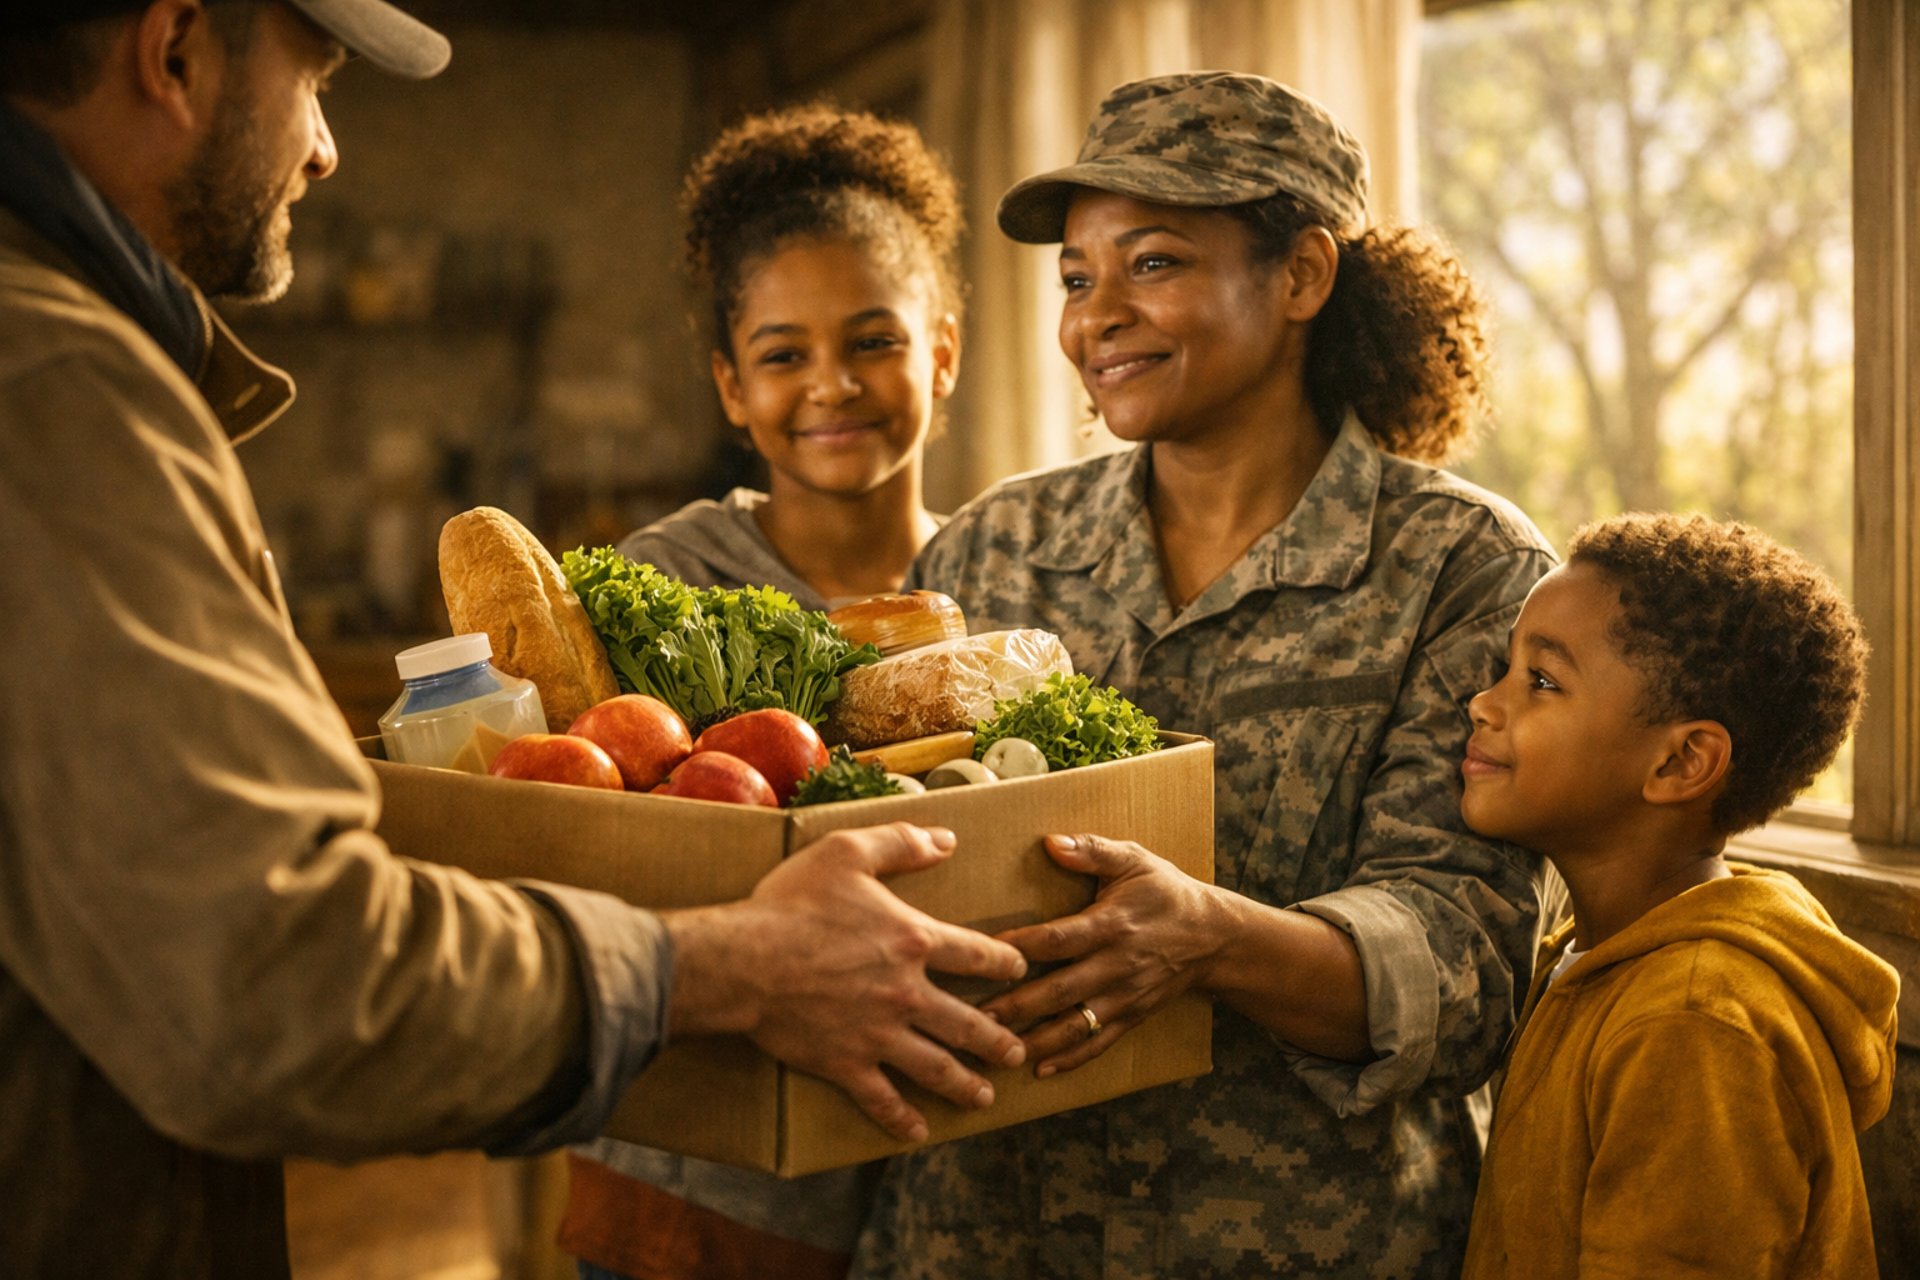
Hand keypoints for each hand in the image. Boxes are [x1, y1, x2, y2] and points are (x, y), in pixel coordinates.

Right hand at [665, 823, 1027, 1141]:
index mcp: (912, 941)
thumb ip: (901, 843)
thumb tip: (947, 839)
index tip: (1019, 972)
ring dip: (965, 1083)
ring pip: (935, 1067)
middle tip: (1017, 1053)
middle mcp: (906, 993)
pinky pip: (881, 1098)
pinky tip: (917, 1131)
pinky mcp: (846, 1063)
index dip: (1004, 964)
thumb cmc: (792, 903)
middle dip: (997, 1040)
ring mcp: (878, 1034)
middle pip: (967, 1023)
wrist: (743, 962)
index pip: (975, 956)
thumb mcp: (847, 852)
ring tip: (984, 1096)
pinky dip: (901, 1118)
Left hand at [984, 834, 1226, 1077]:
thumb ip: (1093, 849)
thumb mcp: (1135, 860)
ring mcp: (1124, 997)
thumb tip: (1051, 842)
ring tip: (997, 1049)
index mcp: (1112, 925)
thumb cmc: (1166, 893)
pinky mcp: (1132, 1017)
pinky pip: (1098, 1043)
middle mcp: (1116, 965)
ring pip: (1075, 1026)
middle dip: (1017, 1005)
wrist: (1215, 937)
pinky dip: (1069, 1059)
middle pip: (1060, 990)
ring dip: (1035, 1040)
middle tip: (975, 1016)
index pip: (1059, 939)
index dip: (1022, 947)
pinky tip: (1038, 1070)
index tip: (985, 952)